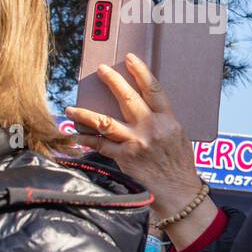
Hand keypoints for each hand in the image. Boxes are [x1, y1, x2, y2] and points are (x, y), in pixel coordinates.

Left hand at [65, 54, 217, 245]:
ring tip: (71, 108)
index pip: (154, 90)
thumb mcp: (178, 137)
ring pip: (106, 122)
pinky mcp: (125, 158)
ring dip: (85, 114)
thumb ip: (162, 121)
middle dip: (113, 81)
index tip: (130, 59)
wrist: (179, 192)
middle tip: (101, 70)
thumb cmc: (179, 165)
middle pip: (128, 99)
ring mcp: (137, 143)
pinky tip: (73, 135)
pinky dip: (85, 139)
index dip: (141, 72)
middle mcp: (152, 128)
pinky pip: (100, 145)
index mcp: (169, 120)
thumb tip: (142, 108)